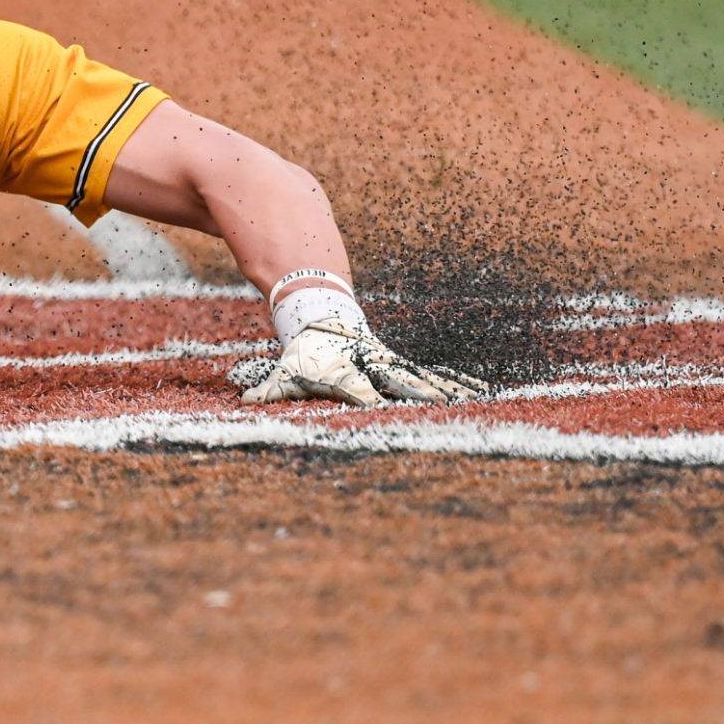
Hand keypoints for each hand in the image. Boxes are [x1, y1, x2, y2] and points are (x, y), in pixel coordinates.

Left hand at [236, 319, 487, 407]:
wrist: (323, 317)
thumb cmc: (305, 353)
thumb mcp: (286, 370)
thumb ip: (270, 389)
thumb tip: (245, 400)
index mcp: (344, 371)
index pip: (355, 387)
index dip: (364, 396)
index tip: (377, 406)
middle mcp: (370, 367)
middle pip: (398, 380)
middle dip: (420, 392)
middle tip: (443, 405)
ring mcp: (388, 363)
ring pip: (421, 377)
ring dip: (447, 389)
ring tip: (474, 398)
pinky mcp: (399, 364)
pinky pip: (428, 374)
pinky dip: (453, 383)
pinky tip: (477, 390)